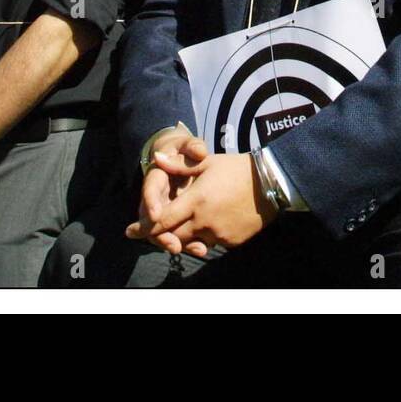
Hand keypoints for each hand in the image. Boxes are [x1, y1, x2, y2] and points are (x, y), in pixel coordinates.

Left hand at [128, 152, 275, 252]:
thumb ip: (179, 165)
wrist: (270, 183)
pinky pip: (211, 243)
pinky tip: (212, 221)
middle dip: (163, 234)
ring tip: (188, 221)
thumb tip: (155, 158)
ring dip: (185, 235)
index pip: (162, 220)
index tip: (130, 231)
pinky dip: (206, 236)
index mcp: (196, 201)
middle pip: (174, 236)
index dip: (144, 227)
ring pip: (192, 241)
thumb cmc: (236, 169)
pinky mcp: (231, 242)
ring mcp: (219, 234)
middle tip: (158, 228)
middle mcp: (204, 221)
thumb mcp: (207, 163)